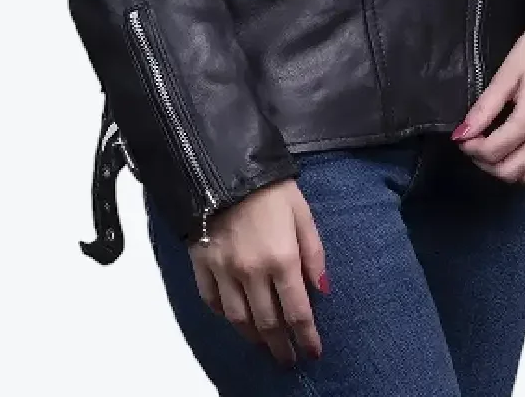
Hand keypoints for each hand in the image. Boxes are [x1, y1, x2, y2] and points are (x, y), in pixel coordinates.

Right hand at [189, 178, 327, 365]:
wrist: (222, 165)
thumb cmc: (269, 186)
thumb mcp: (302, 212)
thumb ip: (314, 252)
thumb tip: (322, 288)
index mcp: (282, 259)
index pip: (297, 312)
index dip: (306, 337)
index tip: (313, 352)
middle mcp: (252, 273)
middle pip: (268, 323)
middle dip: (281, 346)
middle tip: (289, 359)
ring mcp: (224, 271)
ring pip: (239, 319)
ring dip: (254, 338)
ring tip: (264, 345)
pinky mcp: (202, 263)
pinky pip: (211, 300)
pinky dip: (223, 315)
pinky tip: (233, 318)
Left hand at [452, 12, 524, 184]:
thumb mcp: (507, 73)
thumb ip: (485, 107)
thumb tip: (462, 132)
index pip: (494, 151)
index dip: (471, 149)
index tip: (462, 138)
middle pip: (512, 171)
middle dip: (486, 163)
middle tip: (475, 145)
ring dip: (510, 171)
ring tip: (497, 151)